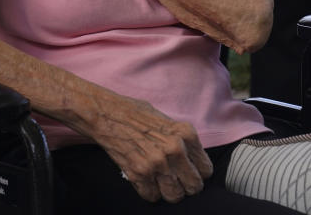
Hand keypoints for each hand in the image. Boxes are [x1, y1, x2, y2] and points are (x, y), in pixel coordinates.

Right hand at [90, 93, 212, 202]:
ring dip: (168, 192)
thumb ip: (181, 139)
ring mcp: (157, 163)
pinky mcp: (139, 173)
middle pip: (194, 186)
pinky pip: (152, 196)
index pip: (206, 169)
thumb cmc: (134, 113)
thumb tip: (192, 158)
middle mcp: (175, 150)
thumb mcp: (165, 119)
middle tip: (175, 179)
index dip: (196, 172)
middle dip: (185, 185)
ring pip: (174, 196)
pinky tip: (144, 178)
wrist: (105, 114)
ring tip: (160, 181)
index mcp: (185, 134)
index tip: (188, 171)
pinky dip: (148, 191)